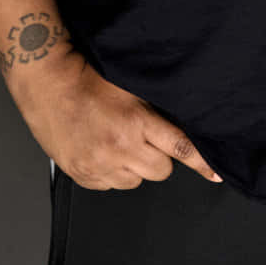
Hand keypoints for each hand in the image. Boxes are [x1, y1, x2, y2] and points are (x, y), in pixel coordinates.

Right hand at [9, 50, 219, 189]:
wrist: (48, 84)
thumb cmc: (90, 78)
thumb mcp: (133, 87)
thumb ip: (158, 108)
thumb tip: (184, 121)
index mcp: (136, 123)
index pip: (181, 149)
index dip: (202, 163)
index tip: (217, 174)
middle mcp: (119, 149)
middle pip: (162, 171)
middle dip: (159, 157)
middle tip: (146, 138)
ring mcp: (98, 166)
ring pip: (137, 181)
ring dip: (136, 167)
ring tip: (121, 143)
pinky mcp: (82, 175)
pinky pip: (111, 186)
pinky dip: (112, 173)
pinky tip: (104, 151)